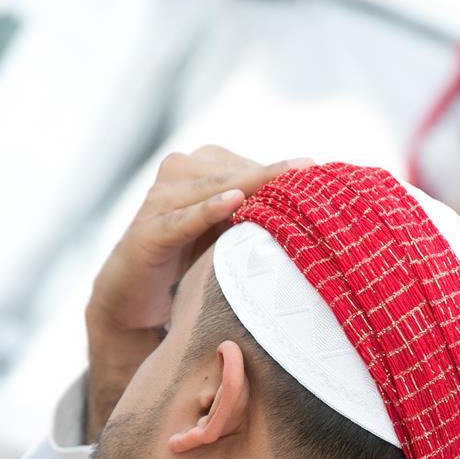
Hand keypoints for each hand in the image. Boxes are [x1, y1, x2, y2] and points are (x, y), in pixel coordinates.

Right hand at [84, 146, 311, 438]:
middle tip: (318, 172)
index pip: (253, 166)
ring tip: (292, 180)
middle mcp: (179, 170)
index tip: (327, 172)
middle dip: (278, 176)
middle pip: (238, 172)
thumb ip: (261, 215)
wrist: (132, 294)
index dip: (287, 171)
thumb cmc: (190, 259)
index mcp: (203, 165)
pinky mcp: (147, 229)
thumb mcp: (230, 233)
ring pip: (215, 188)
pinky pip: (183, 218)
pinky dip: (208, 210)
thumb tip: (322, 215)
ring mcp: (160, 197)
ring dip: (253, 187)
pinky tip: (235, 202)